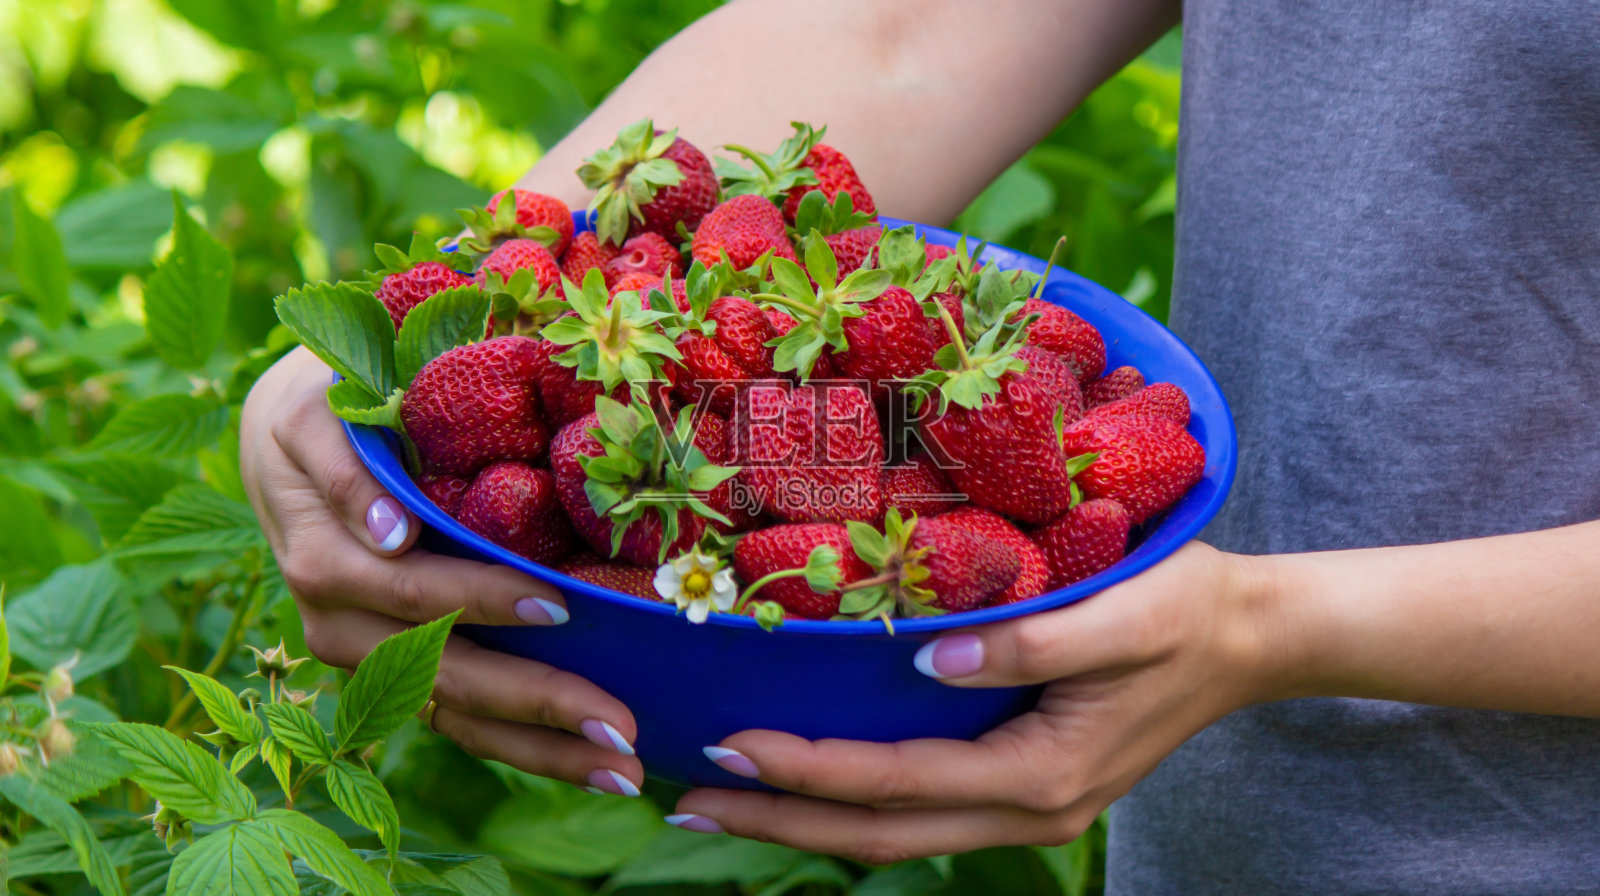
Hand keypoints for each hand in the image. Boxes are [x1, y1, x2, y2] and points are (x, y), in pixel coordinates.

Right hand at [241, 347, 644, 796]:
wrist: (284, 447)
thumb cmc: (325, 414)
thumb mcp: (319, 415)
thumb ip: (348, 468)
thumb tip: (390, 531)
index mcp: (325, 561)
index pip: (415, 590)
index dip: (483, 600)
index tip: (562, 604)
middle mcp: (340, 627)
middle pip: (445, 674)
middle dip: (537, 702)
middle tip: (620, 728)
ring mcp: (368, 661)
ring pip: (458, 716)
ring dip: (542, 749)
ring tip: (623, 771)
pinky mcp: (396, 677)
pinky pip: (463, 721)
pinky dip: (528, 747)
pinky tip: (594, 765)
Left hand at [667, 543, 1278, 860]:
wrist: (1251, 636)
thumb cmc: (1185, 607)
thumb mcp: (1121, 612)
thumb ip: (1030, 643)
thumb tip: (929, 659)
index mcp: (1044, 773)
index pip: (896, 782)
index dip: (807, 770)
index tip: (729, 744)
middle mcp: (1028, 808)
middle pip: (878, 834)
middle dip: (778, 819)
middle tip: (687, 800)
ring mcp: (1028, 807)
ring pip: (895, 832)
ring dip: (806, 819)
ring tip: (723, 798)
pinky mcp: (1027, 785)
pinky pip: (923, 810)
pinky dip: (855, 802)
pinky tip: (808, 780)